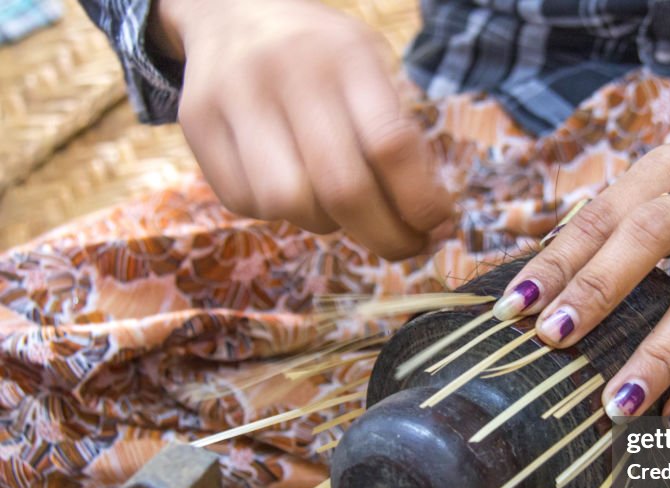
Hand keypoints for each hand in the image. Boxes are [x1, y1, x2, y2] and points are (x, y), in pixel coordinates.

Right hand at [150, 0, 452, 259]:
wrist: (231, 10)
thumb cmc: (320, 55)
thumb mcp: (369, 67)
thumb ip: (398, 133)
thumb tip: (429, 218)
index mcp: (345, 53)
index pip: (390, 145)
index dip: (420, 201)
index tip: (437, 227)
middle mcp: (287, 70)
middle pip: (342, 187)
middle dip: (385, 235)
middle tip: (405, 248)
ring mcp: (234, 96)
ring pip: (289, 204)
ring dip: (327, 224)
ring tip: (339, 206)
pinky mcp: (197, 124)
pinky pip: (246, 203)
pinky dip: (280, 214)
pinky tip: (294, 189)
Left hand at [491, 144, 669, 425]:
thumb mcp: (664, 198)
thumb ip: (611, 232)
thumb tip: (537, 289)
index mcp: (666, 168)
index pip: (600, 216)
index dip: (555, 263)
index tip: (513, 308)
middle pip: (648, 240)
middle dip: (595, 291)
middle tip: (553, 338)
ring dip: (657, 356)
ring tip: (618, 404)